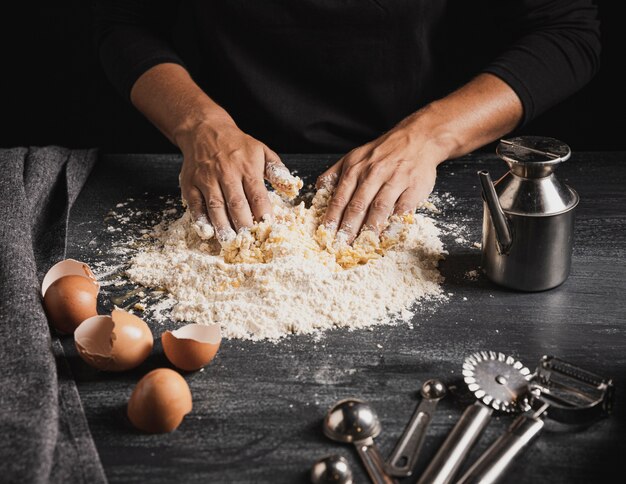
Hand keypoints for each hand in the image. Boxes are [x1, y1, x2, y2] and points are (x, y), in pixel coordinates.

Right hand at [177, 117, 285, 241]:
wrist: (204, 130)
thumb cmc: (237, 146)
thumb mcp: (262, 151)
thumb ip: (277, 170)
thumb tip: (291, 187)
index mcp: (247, 168)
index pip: (257, 194)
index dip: (263, 212)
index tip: (268, 227)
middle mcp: (227, 174)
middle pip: (236, 204)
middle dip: (243, 225)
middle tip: (249, 242)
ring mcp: (207, 179)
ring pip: (215, 206)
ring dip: (222, 226)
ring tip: (229, 242)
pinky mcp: (190, 184)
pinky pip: (195, 204)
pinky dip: (200, 219)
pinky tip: (206, 231)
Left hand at [316, 120, 447, 243]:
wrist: (418, 138)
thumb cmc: (384, 151)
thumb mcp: (355, 156)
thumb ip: (336, 174)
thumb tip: (319, 190)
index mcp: (355, 168)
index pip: (340, 197)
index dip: (333, 218)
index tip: (327, 235)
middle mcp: (373, 173)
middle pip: (358, 205)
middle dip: (348, 228)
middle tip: (341, 246)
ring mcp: (395, 179)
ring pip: (379, 207)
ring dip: (369, 229)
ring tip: (362, 245)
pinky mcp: (414, 186)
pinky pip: (403, 209)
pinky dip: (395, 223)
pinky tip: (388, 236)